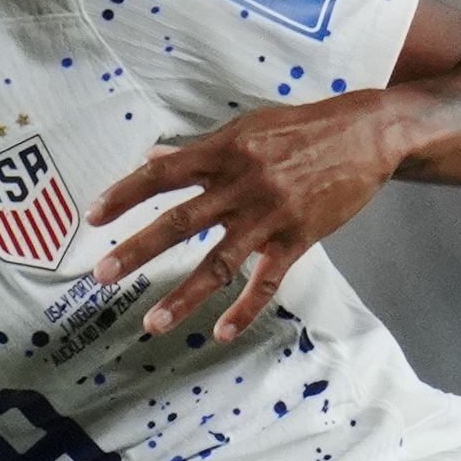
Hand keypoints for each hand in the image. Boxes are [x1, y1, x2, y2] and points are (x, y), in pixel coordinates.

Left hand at [86, 94, 409, 343]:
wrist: (367, 136)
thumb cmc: (304, 128)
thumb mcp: (248, 128)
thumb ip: (199, 149)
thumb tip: (153, 159)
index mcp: (225, 152)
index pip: (162, 174)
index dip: (125, 193)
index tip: (92, 215)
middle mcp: (242, 184)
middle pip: (180, 222)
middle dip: (138, 250)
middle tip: (101, 274)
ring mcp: (270, 216)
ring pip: (218, 261)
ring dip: (182, 295)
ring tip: (152, 322)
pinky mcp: (298, 238)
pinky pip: (266, 281)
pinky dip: (244, 309)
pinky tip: (221, 332)